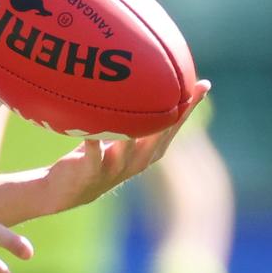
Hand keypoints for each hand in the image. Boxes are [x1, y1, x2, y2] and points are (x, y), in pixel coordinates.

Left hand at [45, 81, 210, 207]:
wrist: (67, 190)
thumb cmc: (94, 155)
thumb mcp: (115, 135)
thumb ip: (128, 117)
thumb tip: (137, 82)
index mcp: (147, 152)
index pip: (172, 127)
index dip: (189, 108)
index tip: (204, 85)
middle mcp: (137, 160)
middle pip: (159, 137)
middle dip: (174, 116)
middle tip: (185, 93)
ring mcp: (116, 167)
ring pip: (130, 148)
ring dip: (134, 132)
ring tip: (140, 113)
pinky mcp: (92, 172)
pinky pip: (93, 155)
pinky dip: (93, 143)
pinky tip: (92, 133)